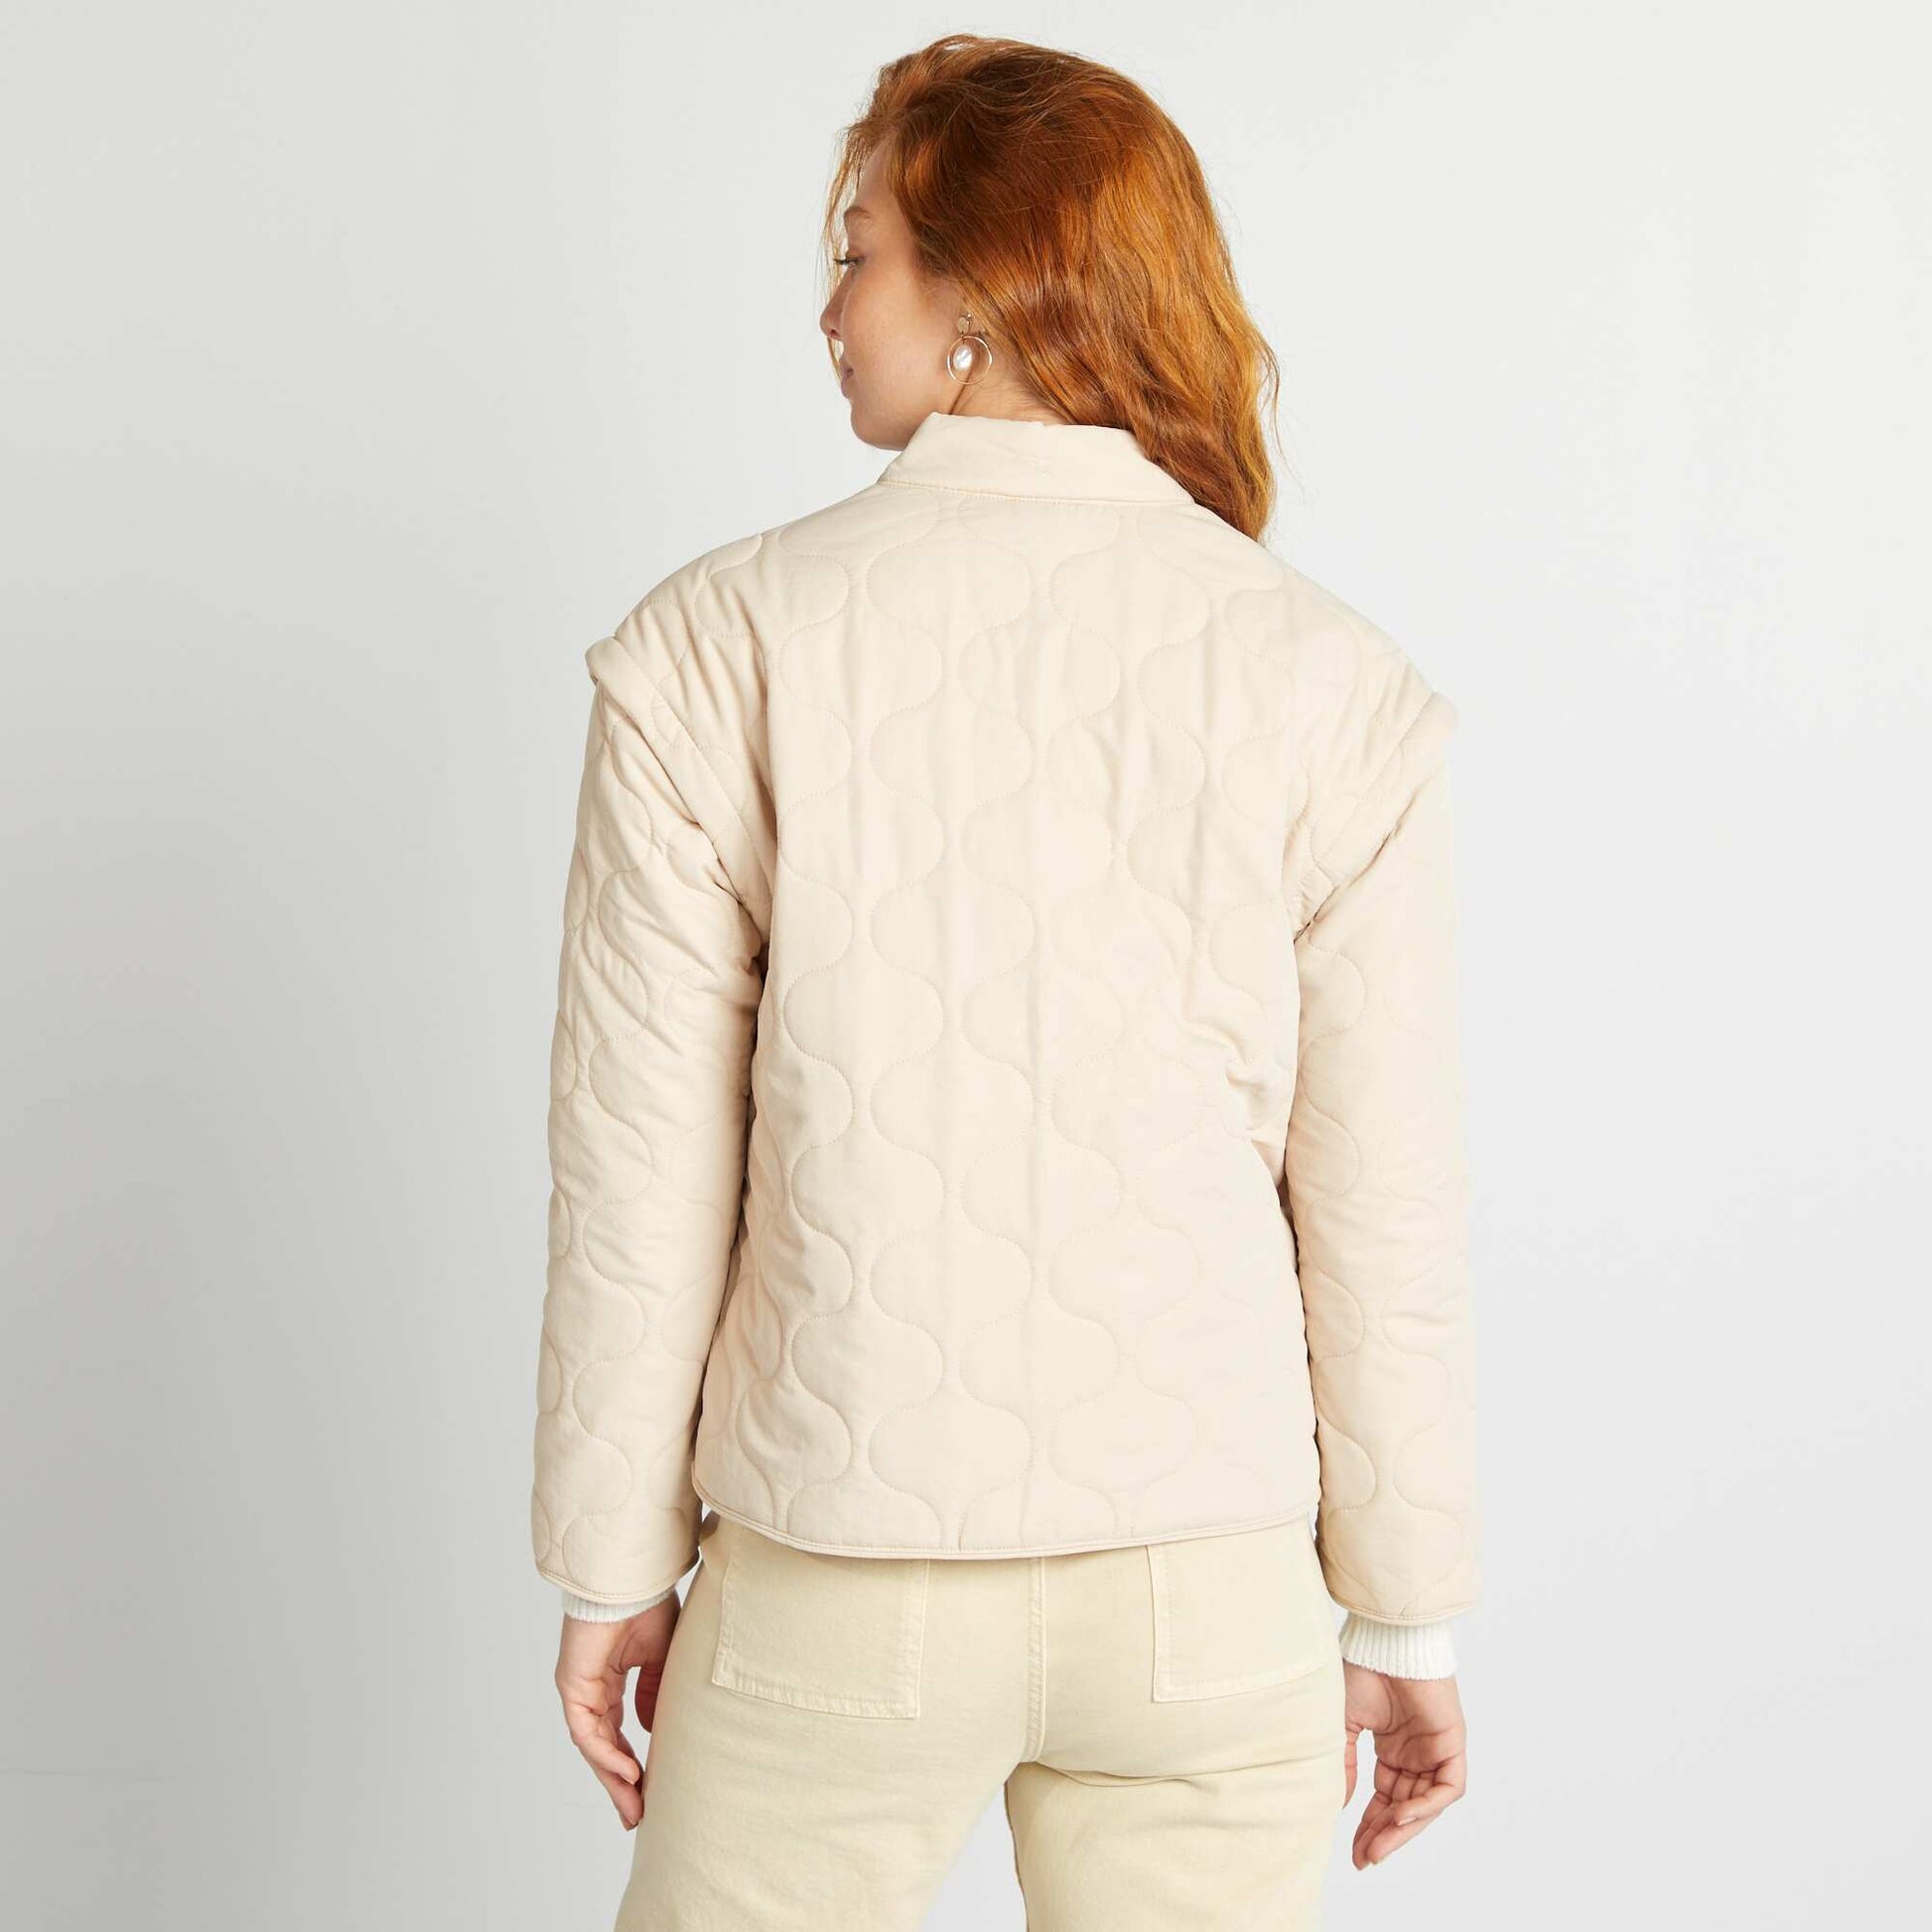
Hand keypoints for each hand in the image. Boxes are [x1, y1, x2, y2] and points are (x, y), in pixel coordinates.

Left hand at [555, 1597, 679, 1830]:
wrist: (631, 1579)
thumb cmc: (646, 1606)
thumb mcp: (659, 1658)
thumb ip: (652, 1693)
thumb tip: (650, 1729)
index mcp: (609, 1682)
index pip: (617, 1733)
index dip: (631, 1763)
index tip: (649, 1790)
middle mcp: (590, 1691)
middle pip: (603, 1749)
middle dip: (620, 1784)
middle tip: (637, 1815)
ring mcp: (578, 1691)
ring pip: (594, 1747)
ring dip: (614, 1779)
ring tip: (635, 1806)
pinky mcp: (572, 1687)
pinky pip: (588, 1731)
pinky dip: (608, 1754)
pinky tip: (628, 1772)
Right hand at [1341, 1663, 1467, 1867]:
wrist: (1384, 1641)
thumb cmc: (1363, 1670)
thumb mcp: (1344, 1724)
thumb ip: (1344, 1764)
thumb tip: (1338, 1805)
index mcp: (1392, 1750)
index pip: (1385, 1799)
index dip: (1370, 1826)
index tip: (1354, 1852)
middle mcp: (1416, 1754)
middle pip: (1404, 1808)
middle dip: (1384, 1836)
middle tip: (1364, 1858)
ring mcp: (1436, 1750)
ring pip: (1426, 1804)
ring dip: (1403, 1828)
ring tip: (1377, 1847)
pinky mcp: (1452, 1743)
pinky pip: (1447, 1787)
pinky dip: (1426, 1805)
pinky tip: (1400, 1816)